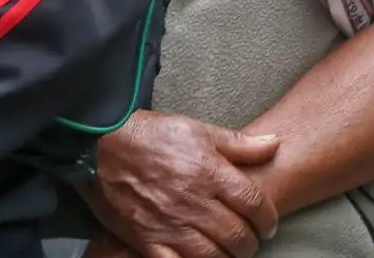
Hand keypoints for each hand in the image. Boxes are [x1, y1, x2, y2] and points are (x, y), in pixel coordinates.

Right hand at [89, 109, 280, 257]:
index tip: (268, 223)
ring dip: (228, 257)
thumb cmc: (150, 135)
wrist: (99, 147)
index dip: (268, 218)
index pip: (254, 203)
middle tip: (250, 239)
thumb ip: (239, 143)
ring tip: (229, 251)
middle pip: (238, 235)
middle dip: (251, 242)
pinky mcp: (148, 241)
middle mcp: (194, 202)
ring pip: (214, 256)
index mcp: (209, 171)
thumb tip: (274, 144)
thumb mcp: (197, 129)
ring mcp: (170, 225)